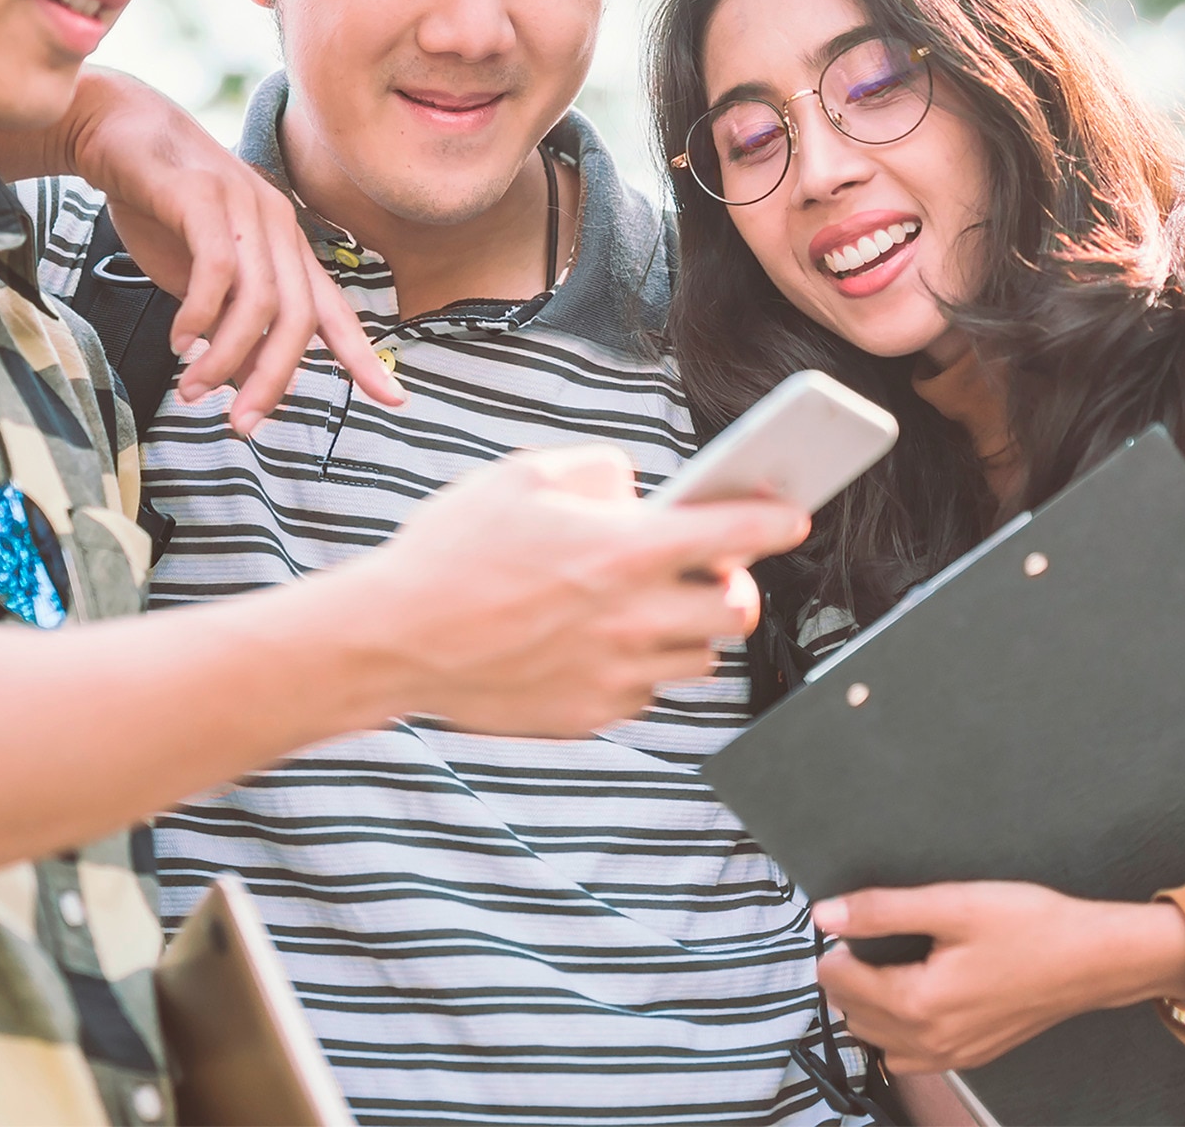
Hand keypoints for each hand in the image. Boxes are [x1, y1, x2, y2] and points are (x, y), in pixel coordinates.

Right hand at [58, 70, 402, 436]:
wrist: (119, 132)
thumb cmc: (164, 209)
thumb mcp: (202, 282)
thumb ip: (230, 328)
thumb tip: (249, 388)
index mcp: (287, 248)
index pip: (333, 312)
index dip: (363, 358)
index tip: (393, 401)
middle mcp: (278, 227)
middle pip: (299, 318)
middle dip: (275, 380)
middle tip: (241, 425)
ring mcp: (245, 208)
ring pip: (259, 301)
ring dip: (225, 357)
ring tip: (194, 389)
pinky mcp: (204, 197)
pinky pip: (217, 270)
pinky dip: (199, 314)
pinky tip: (178, 340)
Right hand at [341, 444, 810, 736]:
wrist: (392, 640)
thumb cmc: (452, 550)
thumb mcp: (521, 476)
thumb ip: (598, 470)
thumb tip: (638, 488)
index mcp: (623, 550)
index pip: (736, 535)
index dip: (777, 521)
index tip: (793, 515)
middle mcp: (632, 618)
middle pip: (738, 611)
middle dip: (734, 585)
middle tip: (705, 568)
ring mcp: (614, 674)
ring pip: (698, 657)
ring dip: (688, 627)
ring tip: (643, 603)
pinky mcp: (591, 713)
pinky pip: (645, 690)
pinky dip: (638, 664)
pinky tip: (594, 639)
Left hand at [813, 883, 1184, 1073]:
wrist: (1093, 960)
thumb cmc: (1029, 926)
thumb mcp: (952, 904)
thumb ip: (882, 911)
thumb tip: (826, 914)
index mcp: (919, 1003)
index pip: (839, 983)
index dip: (833, 948)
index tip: (844, 924)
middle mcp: (931, 1041)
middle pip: (853, 1015)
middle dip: (845, 979)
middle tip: (860, 940)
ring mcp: (953, 1055)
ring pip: (879, 1041)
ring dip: (866, 1008)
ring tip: (880, 967)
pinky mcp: (973, 1056)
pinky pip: (912, 1057)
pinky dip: (896, 1033)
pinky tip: (912, 999)